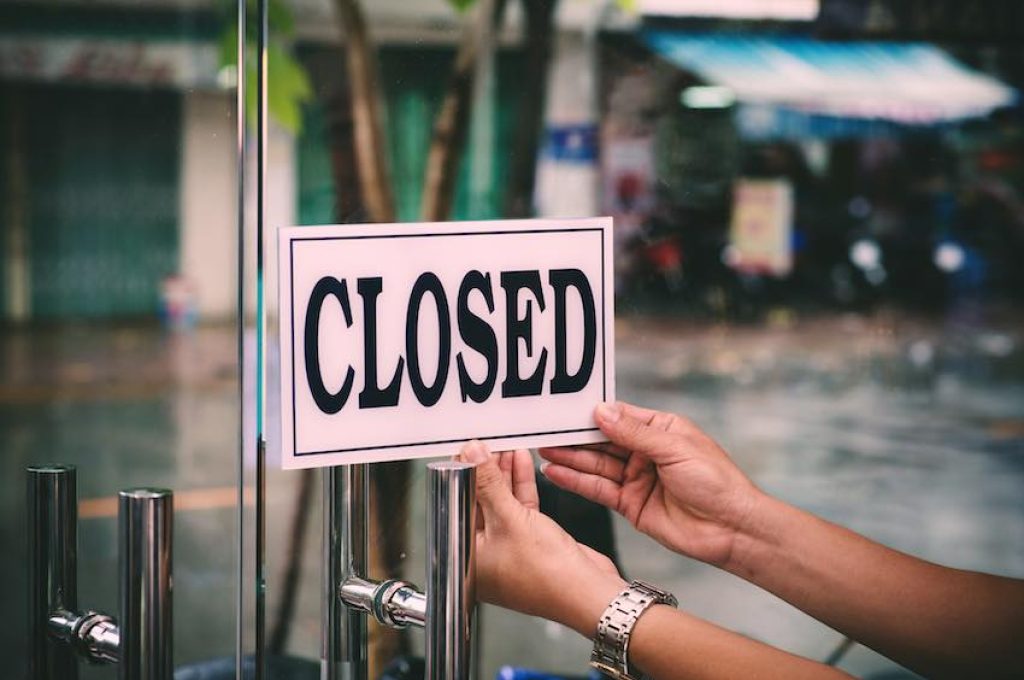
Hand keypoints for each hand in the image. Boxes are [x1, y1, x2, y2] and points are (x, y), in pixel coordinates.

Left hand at [458, 442, 625, 635]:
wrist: (589, 592)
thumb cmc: (548, 576)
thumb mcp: (511, 520)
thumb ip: (488, 484)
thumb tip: (472, 456)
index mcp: (467, 556)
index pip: (456, 504)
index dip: (462, 474)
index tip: (467, 449)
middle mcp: (485, 552)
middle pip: (478, 500)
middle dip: (484, 470)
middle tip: (487, 442)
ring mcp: (508, 546)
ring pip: (500, 501)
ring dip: (503, 473)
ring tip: (505, 445)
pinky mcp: (530, 540)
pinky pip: (519, 506)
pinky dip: (520, 484)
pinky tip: (521, 462)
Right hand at [539, 401, 759, 568]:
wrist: (732, 529)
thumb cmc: (716, 482)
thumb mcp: (674, 448)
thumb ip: (634, 433)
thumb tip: (601, 412)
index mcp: (661, 430)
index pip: (619, 417)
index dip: (592, 415)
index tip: (564, 411)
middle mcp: (645, 452)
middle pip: (602, 441)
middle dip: (574, 438)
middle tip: (544, 432)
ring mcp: (636, 479)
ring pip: (596, 465)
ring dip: (570, 459)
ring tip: (543, 451)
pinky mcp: (630, 504)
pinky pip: (598, 489)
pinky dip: (576, 481)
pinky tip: (556, 473)